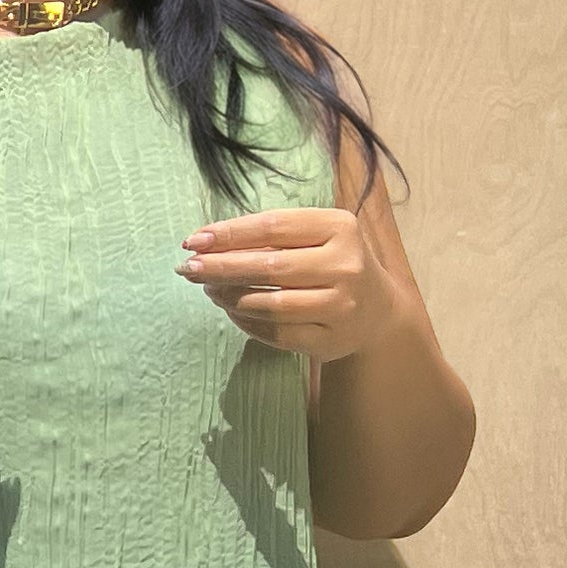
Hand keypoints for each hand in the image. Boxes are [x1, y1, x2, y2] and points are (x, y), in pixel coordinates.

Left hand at [178, 206, 398, 358]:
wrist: (379, 311)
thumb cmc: (334, 263)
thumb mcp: (316, 236)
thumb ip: (272, 235)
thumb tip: (206, 242)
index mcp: (339, 227)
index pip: (273, 226)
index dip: (229, 234)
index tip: (193, 240)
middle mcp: (344, 265)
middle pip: (269, 266)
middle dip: (220, 267)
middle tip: (187, 268)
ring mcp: (340, 306)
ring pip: (270, 304)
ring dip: (229, 297)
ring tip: (208, 289)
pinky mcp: (330, 340)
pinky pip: (276, 333)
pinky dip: (245, 322)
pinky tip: (230, 311)